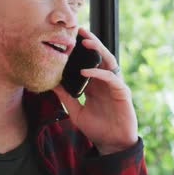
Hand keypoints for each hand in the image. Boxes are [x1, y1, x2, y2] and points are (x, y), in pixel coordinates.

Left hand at [52, 27, 137, 155]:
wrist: (111, 145)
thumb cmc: (96, 129)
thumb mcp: (76, 112)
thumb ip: (66, 97)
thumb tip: (51, 84)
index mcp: (95, 84)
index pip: (89, 61)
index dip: (82, 50)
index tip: (70, 38)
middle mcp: (106, 82)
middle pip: (100, 56)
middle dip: (91, 42)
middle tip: (80, 30)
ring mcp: (115, 86)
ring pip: (108, 62)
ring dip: (98, 50)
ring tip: (85, 43)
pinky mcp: (122, 93)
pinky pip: (111, 78)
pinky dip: (98, 73)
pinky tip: (85, 71)